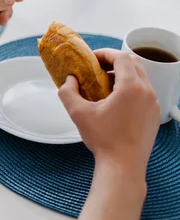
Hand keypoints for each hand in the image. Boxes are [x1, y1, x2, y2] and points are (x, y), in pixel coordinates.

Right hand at [58, 49, 159, 172]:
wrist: (123, 166)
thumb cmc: (104, 140)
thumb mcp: (78, 113)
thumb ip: (67, 92)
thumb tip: (68, 81)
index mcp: (131, 87)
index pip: (122, 57)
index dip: (105, 53)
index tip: (92, 58)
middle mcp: (147, 92)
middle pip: (134, 63)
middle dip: (114, 62)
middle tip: (97, 68)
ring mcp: (153, 104)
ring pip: (140, 77)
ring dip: (122, 75)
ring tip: (103, 85)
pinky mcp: (153, 115)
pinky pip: (143, 92)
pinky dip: (130, 88)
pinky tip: (114, 101)